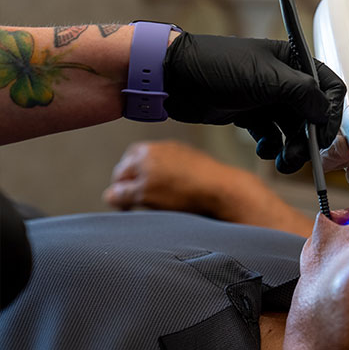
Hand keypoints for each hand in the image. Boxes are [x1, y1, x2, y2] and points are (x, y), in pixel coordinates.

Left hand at [103, 140, 242, 213]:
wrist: (220, 189)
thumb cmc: (211, 179)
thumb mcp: (188, 159)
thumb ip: (168, 162)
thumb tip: (156, 173)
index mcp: (163, 147)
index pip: (133, 154)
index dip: (131, 170)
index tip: (134, 181)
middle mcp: (151, 155)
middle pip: (123, 169)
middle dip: (124, 183)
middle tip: (129, 197)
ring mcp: (146, 172)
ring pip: (118, 184)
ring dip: (122, 195)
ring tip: (130, 206)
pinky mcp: (144, 191)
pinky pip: (119, 197)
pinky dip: (121, 205)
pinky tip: (129, 210)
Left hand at [163, 33, 345, 172]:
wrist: (175, 77)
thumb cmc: (218, 66)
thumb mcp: (268, 77)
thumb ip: (303, 94)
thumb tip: (325, 113)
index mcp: (294, 61)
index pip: (328, 87)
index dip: (331, 113)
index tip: (324, 136)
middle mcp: (284, 80)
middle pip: (312, 115)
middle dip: (309, 138)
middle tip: (299, 156)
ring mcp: (267, 98)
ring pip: (293, 129)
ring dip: (292, 148)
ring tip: (282, 161)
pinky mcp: (250, 114)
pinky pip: (272, 136)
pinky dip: (272, 147)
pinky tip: (263, 150)